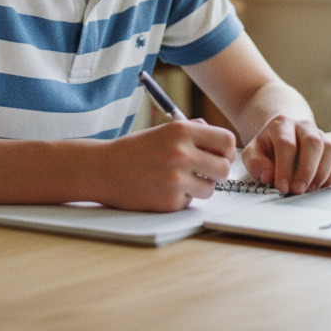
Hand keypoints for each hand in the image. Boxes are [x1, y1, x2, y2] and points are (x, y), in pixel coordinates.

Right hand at [97, 121, 235, 211]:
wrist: (104, 170)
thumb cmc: (135, 149)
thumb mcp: (164, 130)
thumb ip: (194, 132)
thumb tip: (222, 142)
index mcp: (181, 131)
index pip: (226, 141)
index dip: (225, 150)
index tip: (218, 154)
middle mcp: (181, 153)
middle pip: (224, 168)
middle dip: (217, 172)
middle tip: (204, 171)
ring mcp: (176, 179)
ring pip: (210, 188)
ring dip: (200, 186)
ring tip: (179, 180)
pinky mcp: (170, 201)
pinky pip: (190, 201)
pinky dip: (181, 197)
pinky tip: (163, 189)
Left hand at [241, 116, 330, 195]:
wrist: (282, 135)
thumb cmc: (268, 147)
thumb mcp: (252, 152)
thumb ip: (255, 164)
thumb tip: (269, 177)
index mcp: (281, 124)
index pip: (286, 144)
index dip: (285, 168)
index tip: (282, 187)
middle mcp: (304, 126)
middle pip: (313, 143)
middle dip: (306, 170)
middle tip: (298, 190)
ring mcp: (321, 135)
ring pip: (330, 149)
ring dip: (321, 174)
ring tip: (308, 190)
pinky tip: (320, 186)